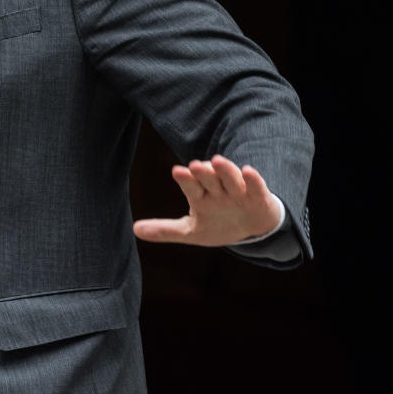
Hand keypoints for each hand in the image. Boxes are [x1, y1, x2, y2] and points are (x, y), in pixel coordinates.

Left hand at [133, 156, 281, 246]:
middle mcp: (217, 190)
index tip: (176, 171)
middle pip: (209, 178)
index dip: (185, 179)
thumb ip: (165, 229)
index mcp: (200, 197)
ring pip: (230, 178)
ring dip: (225, 169)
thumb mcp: (191, 232)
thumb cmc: (219, 225)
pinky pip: (256, 185)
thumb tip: (134, 229)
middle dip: (202, 172)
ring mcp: (238, 192)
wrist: (252, 228)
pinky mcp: (258, 196)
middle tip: (194, 165)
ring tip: (217, 161)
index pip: (190, 186)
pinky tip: (247, 171)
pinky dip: (253, 179)